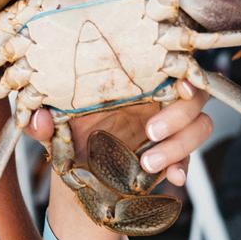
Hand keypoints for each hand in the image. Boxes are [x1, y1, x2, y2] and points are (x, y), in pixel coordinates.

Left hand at [24, 80, 210, 185]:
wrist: (77, 172)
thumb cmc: (68, 133)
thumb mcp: (51, 125)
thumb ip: (42, 121)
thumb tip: (40, 119)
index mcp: (131, 79)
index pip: (168, 62)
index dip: (183, 68)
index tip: (178, 84)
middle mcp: (154, 98)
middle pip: (194, 92)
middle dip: (180, 112)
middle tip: (150, 131)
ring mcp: (168, 126)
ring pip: (200, 124)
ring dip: (181, 144)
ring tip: (147, 163)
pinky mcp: (172, 153)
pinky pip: (191, 158)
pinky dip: (184, 167)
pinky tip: (172, 177)